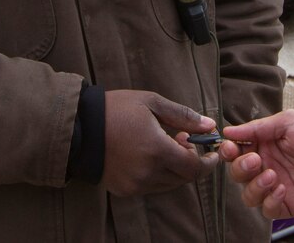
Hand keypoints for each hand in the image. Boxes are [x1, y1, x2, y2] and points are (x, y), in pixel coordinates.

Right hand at [102, 90, 217, 196]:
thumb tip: (210, 125)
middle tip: (185, 139)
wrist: (80, 127)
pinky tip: (152, 155)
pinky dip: (160, 174)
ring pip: (169, 183)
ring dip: (176, 168)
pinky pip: (152, 186)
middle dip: (192, 161)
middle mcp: (148, 172)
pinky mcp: (125, 189)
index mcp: (156, 150)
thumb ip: (183, 116)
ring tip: (167, 143)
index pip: (194, 168)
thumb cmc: (117, 109)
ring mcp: (135, 184)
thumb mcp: (152, 103)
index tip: (214, 153)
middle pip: (184, 178)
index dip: (208, 163)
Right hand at [220, 110, 293, 218]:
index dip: (229, 152)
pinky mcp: (288, 205)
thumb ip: (256, 128)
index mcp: (264, 145)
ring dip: (255, 186)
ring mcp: (276, 187)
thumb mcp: (286, 122)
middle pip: (238, 175)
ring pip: (248, 196)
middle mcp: (267, 166)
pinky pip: (267, 210)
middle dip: (241, 168)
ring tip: (273, 175)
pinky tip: (283, 188)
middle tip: (256, 160)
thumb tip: (228, 131)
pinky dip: (270, 200)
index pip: (237, 152)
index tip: (230, 148)